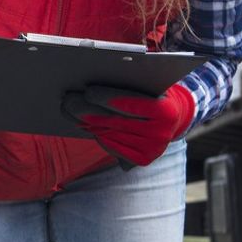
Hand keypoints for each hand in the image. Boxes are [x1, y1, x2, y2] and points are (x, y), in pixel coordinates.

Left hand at [60, 83, 195, 167]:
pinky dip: (97, 135)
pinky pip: (112, 147)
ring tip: (69, 110)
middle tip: (68, 100)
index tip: (88, 91)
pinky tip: (84, 124)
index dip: (109, 97)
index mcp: (167, 111)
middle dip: (88, 110)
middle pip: (116, 121)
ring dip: (86, 123)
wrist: (172, 119)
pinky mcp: (142, 160)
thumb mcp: (149, 84)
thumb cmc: (154, 94)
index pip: (133, 104)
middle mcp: (162, 134)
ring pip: (110, 134)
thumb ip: (131, 81)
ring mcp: (152, 150)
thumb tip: (95, 85)